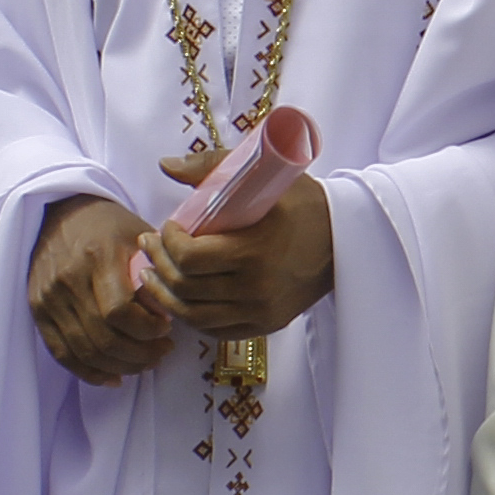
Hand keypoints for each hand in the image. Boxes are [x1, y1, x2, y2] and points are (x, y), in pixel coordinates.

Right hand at [29, 190, 188, 383]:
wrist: (58, 211)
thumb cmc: (107, 224)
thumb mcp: (138, 234)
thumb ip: (155, 270)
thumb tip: (170, 311)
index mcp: (97, 256)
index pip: (119, 312)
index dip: (147, 330)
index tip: (167, 328)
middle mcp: (67, 279)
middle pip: (103, 338)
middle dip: (140, 354)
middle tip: (162, 351)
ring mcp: (48, 298)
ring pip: (85, 352)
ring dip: (120, 366)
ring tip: (144, 363)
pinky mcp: (37, 311)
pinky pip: (62, 354)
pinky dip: (90, 372)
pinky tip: (114, 376)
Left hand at [136, 148, 338, 337]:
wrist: (345, 239)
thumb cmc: (303, 203)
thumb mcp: (264, 176)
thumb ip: (212, 167)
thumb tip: (165, 165)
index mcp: (255, 251)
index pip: (190, 258)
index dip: (167, 242)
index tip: (166, 226)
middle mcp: (256, 289)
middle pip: (185, 288)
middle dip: (158, 264)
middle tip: (149, 246)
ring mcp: (261, 312)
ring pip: (193, 315)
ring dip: (165, 295)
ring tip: (153, 275)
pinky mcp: (265, 325)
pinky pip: (214, 330)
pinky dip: (190, 316)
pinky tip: (179, 298)